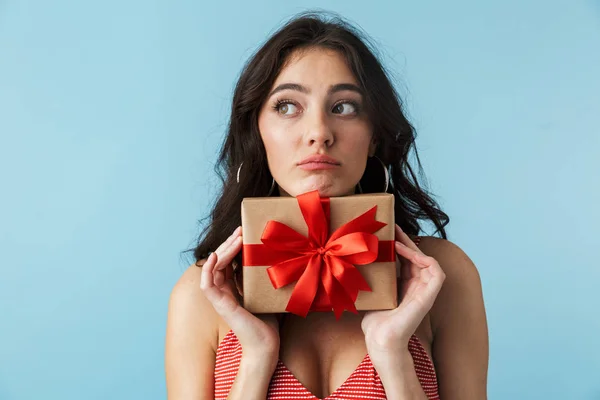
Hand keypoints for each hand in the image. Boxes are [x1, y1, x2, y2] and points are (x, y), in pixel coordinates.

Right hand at [200, 226, 279, 358]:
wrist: (266, 344)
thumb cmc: (268, 322)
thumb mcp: (265, 293)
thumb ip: (262, 278)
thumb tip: (274, 257)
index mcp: (233, 289)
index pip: (227, 262)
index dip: (232, 246)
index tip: (243, 233)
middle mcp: (224, 292)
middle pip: (219, 262)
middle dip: (228, 243)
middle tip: (240, 230)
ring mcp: (220, 298)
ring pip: (213, 268)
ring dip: (222, 250)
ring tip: (235, 238)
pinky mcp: (221, 305)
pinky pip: (206, 284)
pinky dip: (207, 269)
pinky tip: (214, 256)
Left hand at [361, 225, 444, 362]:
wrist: (380, 339)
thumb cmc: (374, 321)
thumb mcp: (372, 292)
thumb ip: (371, 278)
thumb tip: (354, 260)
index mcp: (405, 286)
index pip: (407, 259)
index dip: (400, 244)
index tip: (389, 231)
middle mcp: (417, 287)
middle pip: (417, 257)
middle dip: (406, 240)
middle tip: (394, 226)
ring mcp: (424, 292)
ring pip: (429, 261)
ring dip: (415, 248)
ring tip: (398, 240)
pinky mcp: (429, 297)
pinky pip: (437, 272)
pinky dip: (427, 260)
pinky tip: (411, 254)